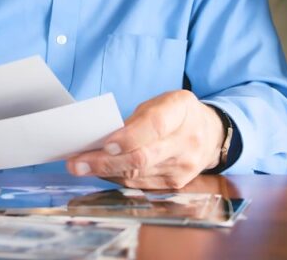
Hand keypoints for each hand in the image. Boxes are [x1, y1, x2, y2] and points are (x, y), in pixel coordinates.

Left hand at [66, 90, 224, 189]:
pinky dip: (116, 177)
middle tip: (76, 163)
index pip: (154, 127)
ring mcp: (183, 167)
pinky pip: (140, 184)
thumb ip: (136, 119)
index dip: (128, 137)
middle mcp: (186, 141)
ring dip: (105, 172)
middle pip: (142, 158)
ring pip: (137, 175)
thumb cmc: (177, 114)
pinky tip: (100, 172)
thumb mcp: (161, 102)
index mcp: (181, 111)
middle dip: (105, 162)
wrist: (210, 133)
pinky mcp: (176, 184)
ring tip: (80, 166)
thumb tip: (101, 139)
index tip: (104, 144)